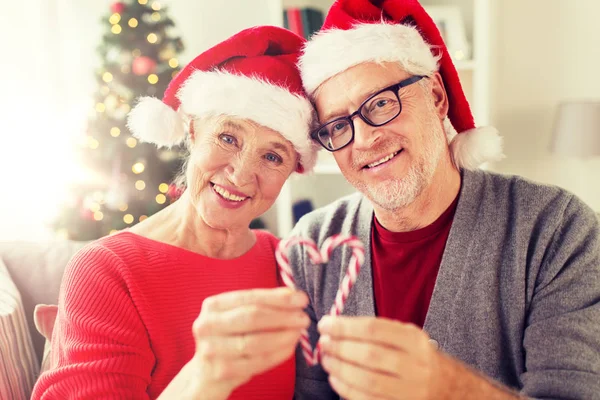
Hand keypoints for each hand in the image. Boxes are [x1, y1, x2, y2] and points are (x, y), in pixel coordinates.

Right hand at [189, 287, 309, 398]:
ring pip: (256, 341)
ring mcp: (212, 349)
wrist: (207, 374)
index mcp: (213, 305)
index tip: (301, 299)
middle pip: (252, 317)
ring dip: (284, 336)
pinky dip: (278, 354)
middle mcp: (207, 325)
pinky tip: (290, 348)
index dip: (279, 298)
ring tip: (299, 332)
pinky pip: (258, 361)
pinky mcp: (221, 371)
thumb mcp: (240, 316)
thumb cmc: (229, 338)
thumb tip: (293, 294)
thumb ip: (264, 303)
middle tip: (304, 318)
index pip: (250, 297)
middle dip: (283, 316)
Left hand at [317, 316, 440, 399]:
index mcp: (414, 339)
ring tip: (326, 360)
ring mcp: (409, 390)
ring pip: (368, 380)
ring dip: (340, 369)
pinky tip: (335, 378)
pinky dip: (346, 389)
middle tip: (324, 343)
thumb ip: (373, 330)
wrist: (443, 385)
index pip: (374, 328)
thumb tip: (333, 328)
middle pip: (370, 355)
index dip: (344, 326)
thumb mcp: (403, 335)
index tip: (325, 324)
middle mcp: (415, 365)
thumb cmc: (412, 355)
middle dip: (340, 348)